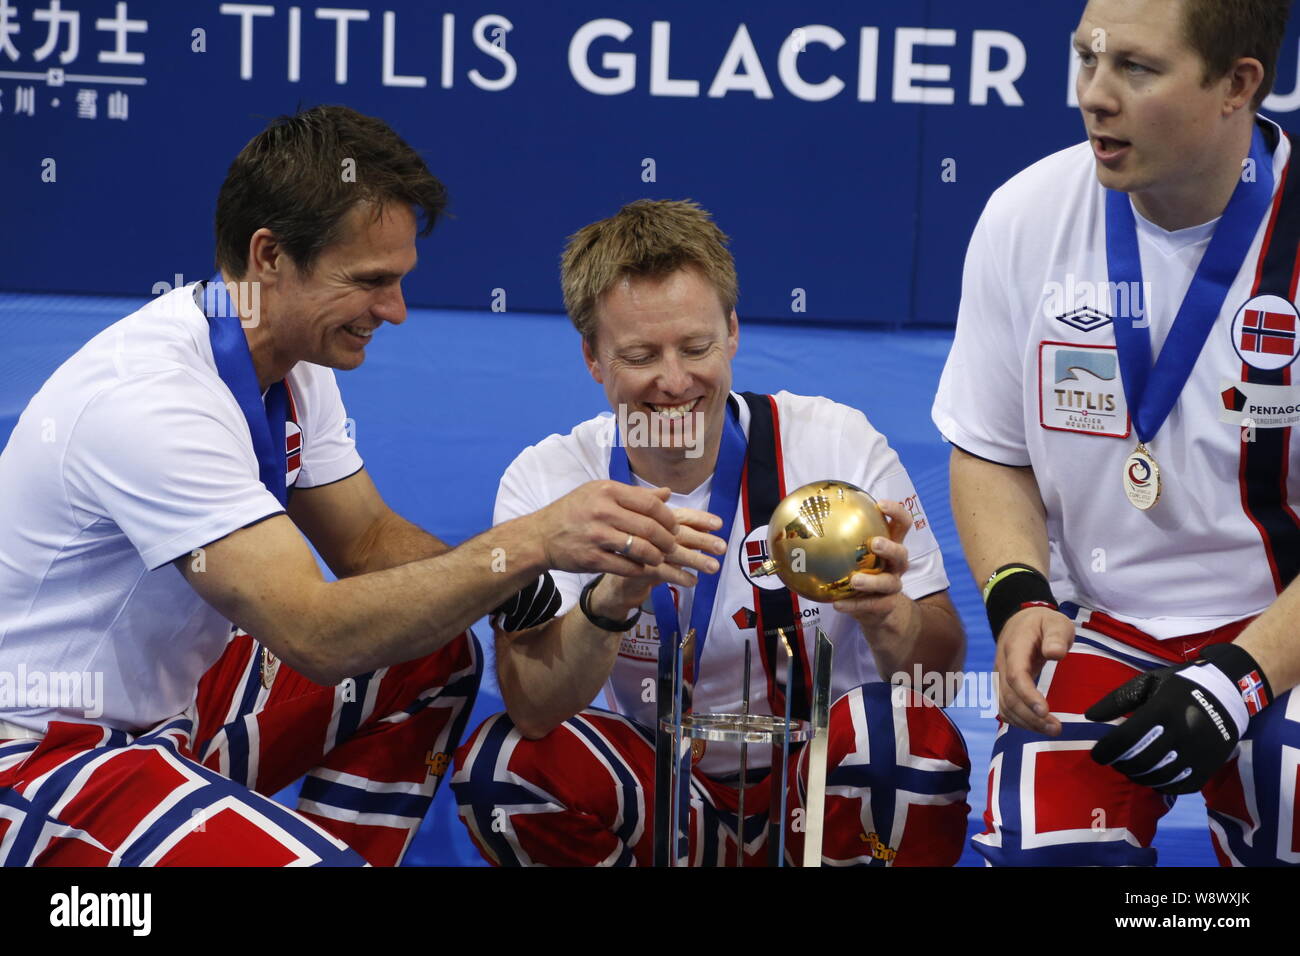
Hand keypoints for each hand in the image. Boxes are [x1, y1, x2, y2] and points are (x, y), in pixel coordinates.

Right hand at [530, 482, 718, 586]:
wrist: (541, 535)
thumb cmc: (574, 511)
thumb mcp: (600, 493)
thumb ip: (634, 495)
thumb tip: (667, 494)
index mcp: (607, 491)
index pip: (650, 503)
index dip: (667, 517)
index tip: (673, 526)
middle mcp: (602, 511)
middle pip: (649, 527)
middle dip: (666, 540)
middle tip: (671, 546)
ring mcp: (596, 536)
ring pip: (640, 549)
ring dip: (656, 557)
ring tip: (659, 558)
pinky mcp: (592, 559)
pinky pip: (626, 567)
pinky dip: (640, 569)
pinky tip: (644, 568)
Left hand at [831, 499, 913, 636]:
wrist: (879, 610)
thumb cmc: (865, 573)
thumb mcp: (857, 554)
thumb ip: (840, 537)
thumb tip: (807, 516)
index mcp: (892, 545)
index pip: (901, 524)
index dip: (896, 512)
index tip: (880, 504)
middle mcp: (896, 565)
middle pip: (902, 553)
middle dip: (890, 547)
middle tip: (874, 543)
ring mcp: (893, 586)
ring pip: (889, 582)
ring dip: (873, 581)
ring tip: (856, 580)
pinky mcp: (886, 606)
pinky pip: (871, 605)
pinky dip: (854, 605)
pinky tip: (838, 604)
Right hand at [994, 606, 1075, 735]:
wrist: (1020, 621)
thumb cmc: (1043, 623)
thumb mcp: (1055, 622)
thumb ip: (1056, 636)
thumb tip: (1055, 654)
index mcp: (1015, 648)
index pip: (1016, 675)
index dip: (1028, 695)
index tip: (1045, 711)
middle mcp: (1002, 665)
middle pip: (1009, 696)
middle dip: (1031, 716)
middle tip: (1056, 729)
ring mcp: (1000, 677)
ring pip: (1005, 705)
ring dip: (1026, 722)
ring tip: (1051, 730)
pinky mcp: (1002, 686)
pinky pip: (1005, 708)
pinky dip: (1019, 721)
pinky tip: (1037, 726)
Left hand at [1086, 643, 1267, 793]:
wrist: (1230, 692)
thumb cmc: (1181, 685)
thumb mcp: (1148, 682)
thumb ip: (1118, 699)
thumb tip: (1090, 717)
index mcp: (1163, 710)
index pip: (1126, 739)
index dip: (1107, 751)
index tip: (1097, 754)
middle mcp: (1181, 734)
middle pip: (1140, 761)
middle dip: (1120, 764)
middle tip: (1113, 760)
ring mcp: (1197, 753)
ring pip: (1158, 777)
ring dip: (1137, 775)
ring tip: (1129, 767)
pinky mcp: (1209, 767)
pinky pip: (1179, 786)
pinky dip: (1161, 785)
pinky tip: (1152, 775)